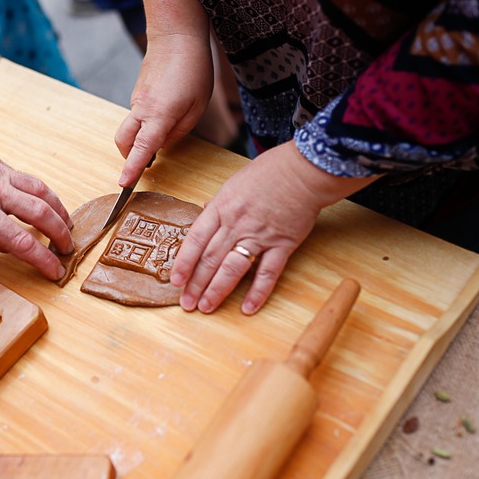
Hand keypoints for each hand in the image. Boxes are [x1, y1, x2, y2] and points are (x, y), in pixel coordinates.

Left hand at [0, 130, 73, 280]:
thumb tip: (4, 245)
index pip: (22, 242)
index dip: (43, 259)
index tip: (55, 270)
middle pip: (41, 213)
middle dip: (60, 233)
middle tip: (68, 247)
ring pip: (40, 189)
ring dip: (58, 208)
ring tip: (66, 222)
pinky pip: (25, 177)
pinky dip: (39, 191)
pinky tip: (41, 201)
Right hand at [115, 32, 213, 185]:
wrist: (175, 34)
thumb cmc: (193, 68)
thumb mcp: (198, 105)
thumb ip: (179, 130)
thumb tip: (162, 143)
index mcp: (159, 114)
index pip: (142, 148)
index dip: (132, 168)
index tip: (123, 183)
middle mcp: (141, 108)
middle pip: (123, 141)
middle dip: (128, 157)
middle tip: (144, 163)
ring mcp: (136, 99)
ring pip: (130, 127)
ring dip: (140, 137)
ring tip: (168, 125)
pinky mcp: (137, 92)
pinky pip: (137, 114)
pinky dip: (145, 121)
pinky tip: (167, 108)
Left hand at [169, 142, 376, 313]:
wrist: (304, 171)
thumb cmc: (270, 172)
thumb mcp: (234, 183)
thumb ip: (220, 202)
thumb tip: (205, 210)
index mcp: (222, 207)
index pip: (196, 240)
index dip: (184, 262)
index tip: (175, 280)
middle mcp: (236, 224)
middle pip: (210, 258)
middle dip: (195, 284)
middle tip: (186, 303)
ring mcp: (259, 236)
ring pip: (233, 269)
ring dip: (217, 290)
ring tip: (206, 307)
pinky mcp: (282, 245)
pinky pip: (267, 273)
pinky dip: (257, 292)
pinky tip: (247, 308)